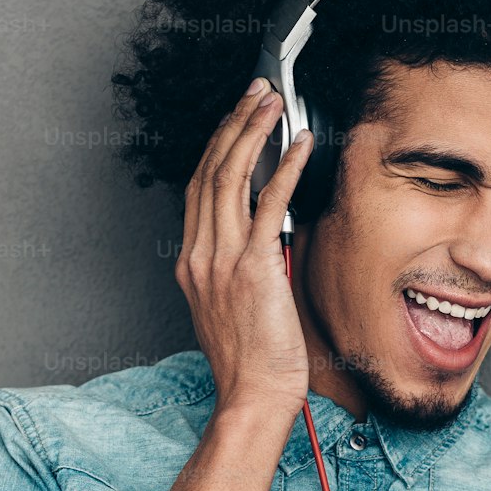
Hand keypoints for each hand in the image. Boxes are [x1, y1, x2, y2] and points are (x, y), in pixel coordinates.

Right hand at [175, 79, 314, 420]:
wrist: (253, 396)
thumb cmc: (252, 364)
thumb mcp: (232, 310)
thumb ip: (238, 272)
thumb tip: (263, 244)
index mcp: (191, 265)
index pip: (198, 191)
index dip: (216, 149)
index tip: (234, 122)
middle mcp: (200, 256)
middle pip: (210, 172)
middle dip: (232, 125)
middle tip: (253, 95)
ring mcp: (222, 260)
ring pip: (230, 177)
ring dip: (253, 132)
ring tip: (271, 103)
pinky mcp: (253, 266)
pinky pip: (268, 204)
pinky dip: (284, 168)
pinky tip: (299, 145)